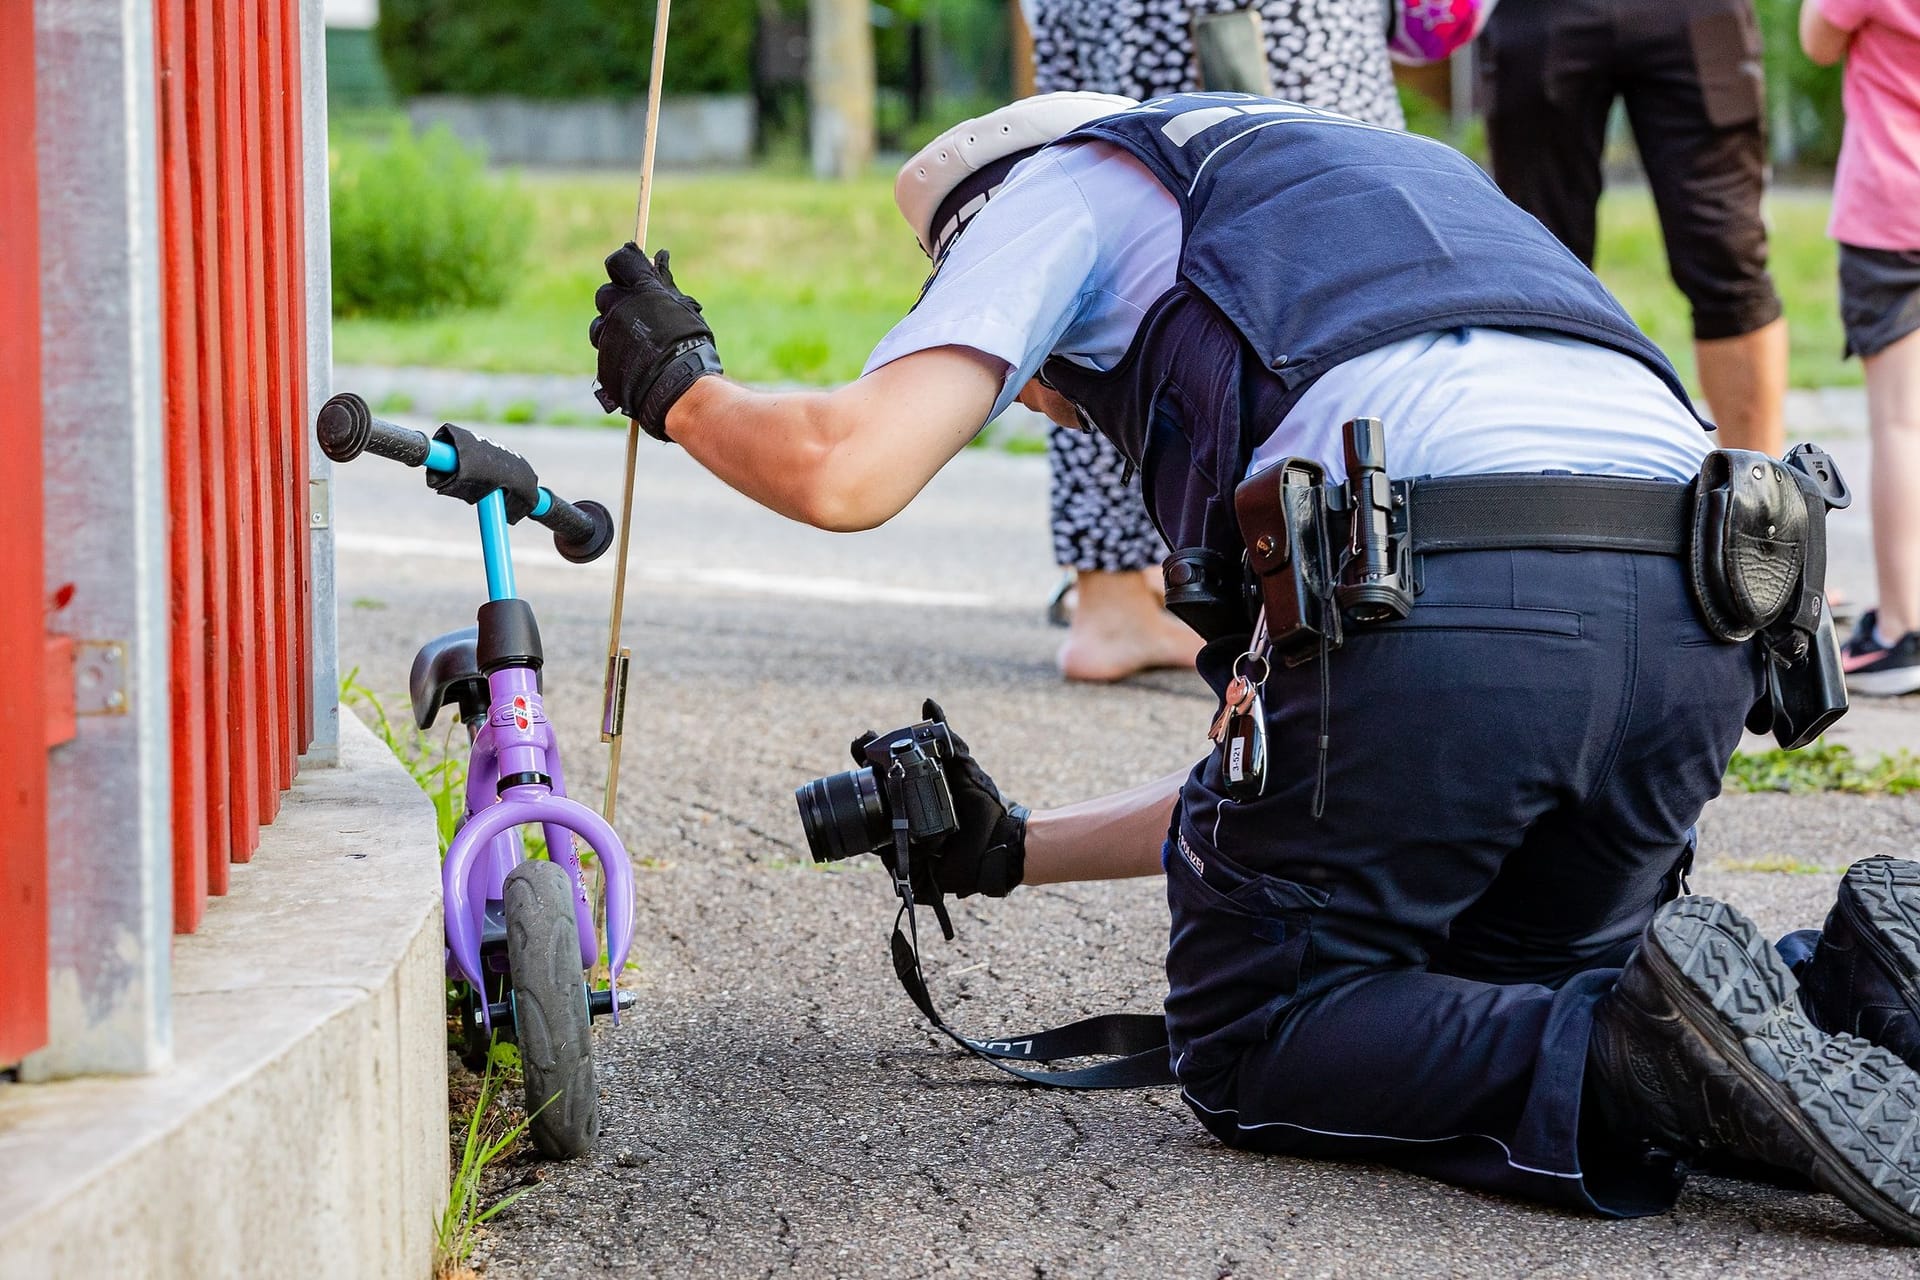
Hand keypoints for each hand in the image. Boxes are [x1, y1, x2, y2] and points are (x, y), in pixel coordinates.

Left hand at [589, 242, 722, 440]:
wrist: (677, 387)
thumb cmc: (689, 345)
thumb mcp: (683, 309)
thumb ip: (665, 283)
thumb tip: (659, 256)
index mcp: (639, 289)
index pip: (619, 261)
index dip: (625, 267)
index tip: (635, 276)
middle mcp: (617, 308)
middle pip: (605, 294)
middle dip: (618, 302)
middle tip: (639, 317)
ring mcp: (607, 335)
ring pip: (600, 326)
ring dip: (614, 331)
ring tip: (639, 346)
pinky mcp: (602, 359)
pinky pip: (606, 352)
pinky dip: (618, 356)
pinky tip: (637, 366)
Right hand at [859, 699, 1026, 900]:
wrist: (1003, 842)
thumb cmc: (985, 805)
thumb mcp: (963, 766)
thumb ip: (946, 737)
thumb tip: (928, 703)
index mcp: (913, 792)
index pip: (881, 773)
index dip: (868, 756)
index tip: (862, 741)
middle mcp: (905, 815)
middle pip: (871, 799)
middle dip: (858, 780)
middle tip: (860, 760)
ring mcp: (905, 841)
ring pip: (875, 828)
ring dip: (865, 813)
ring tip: (862, 795)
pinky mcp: (910, 865)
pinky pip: (890, 859)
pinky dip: (883, 848)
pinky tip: (877, 834)